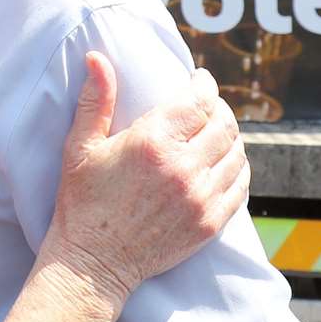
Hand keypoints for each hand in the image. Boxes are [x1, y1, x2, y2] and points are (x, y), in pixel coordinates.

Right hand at [42, 53, 248, 302]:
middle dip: (219, 109)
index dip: (204, 85)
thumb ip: (96, 100)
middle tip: (208, 106)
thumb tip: (96, 57)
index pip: (199, 100)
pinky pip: (240, 187)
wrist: (94, 264)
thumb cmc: (82, 203)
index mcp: (153, 143)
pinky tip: (224, 164)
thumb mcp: (80, 147)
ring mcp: (200, 198)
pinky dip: (238, 169)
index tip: (200, 80)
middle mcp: (183, 168)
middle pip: (224, 124)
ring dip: (230, 138)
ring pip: (237, 154)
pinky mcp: (210, 224)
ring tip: (216, 133)